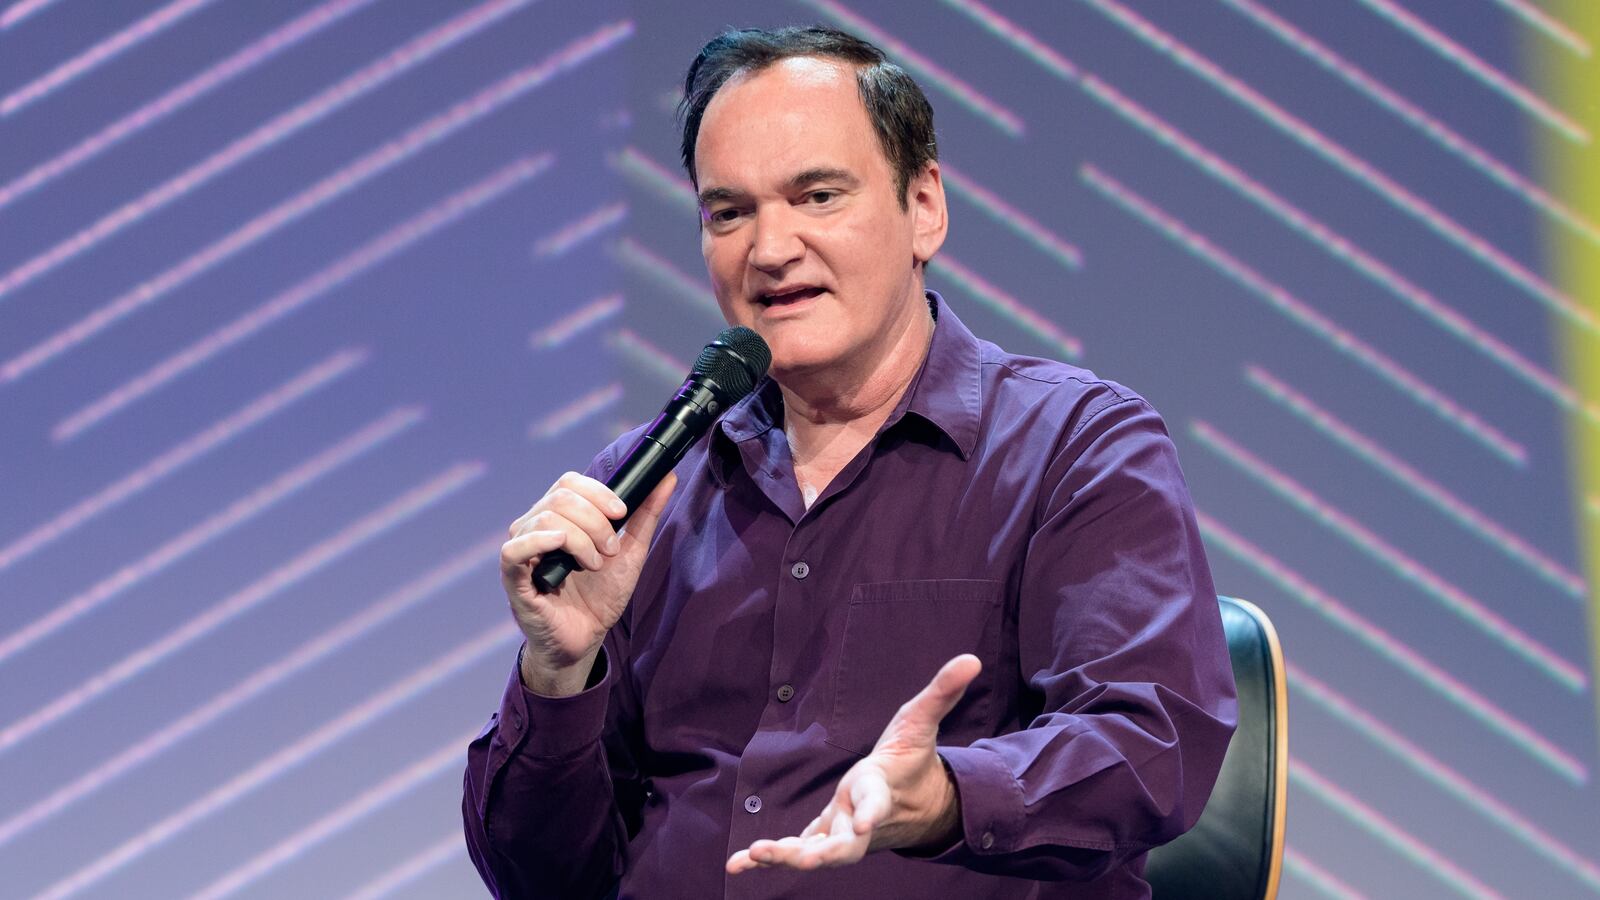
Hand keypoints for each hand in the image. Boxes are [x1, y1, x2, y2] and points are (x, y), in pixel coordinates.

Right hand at [501, 471, 676, 696]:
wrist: (587, 638)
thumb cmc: (601, 594)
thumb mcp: (630, 550)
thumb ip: (645, 514)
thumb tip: (667, 477)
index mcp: (559, 517)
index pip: (569, 483)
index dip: (598, 493)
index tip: (622, 512)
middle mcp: (535, 527)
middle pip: (560, 498)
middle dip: (595, 521)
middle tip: (611, 550)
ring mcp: (522, 551)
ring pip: (546, 519)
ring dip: (580, 539)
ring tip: (595, 565)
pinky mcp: (513, 578)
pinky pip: (514, 550)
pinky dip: (539, 541)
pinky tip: (561, 545)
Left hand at [726, 654, 981, 874]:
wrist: (920, 804)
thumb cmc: (914, 758)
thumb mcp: (924, 720)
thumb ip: (942, 693)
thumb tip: (970, 658)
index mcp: (880, 788)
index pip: (876, 800)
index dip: (870, 810)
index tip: (864, 820)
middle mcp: (861, 817)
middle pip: (845, 844)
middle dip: (822, 852)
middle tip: (800, 857)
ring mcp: (843, 831)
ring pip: (818, 851)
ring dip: (788, 855)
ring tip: (757, 855)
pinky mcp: (826, 836)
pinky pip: (798, 849)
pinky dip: (768, 859)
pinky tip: (737, 865)